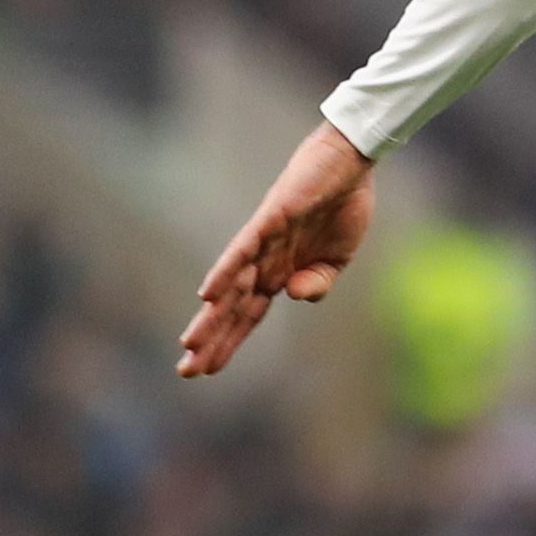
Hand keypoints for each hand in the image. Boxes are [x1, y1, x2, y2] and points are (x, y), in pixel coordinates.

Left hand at [179, 122, 378, 379]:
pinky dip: (225, 271)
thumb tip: (294, 295)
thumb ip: (317, 283)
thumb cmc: (342, 207)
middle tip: (184, 370)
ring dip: (211, 316)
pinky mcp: (269, 219)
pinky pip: (243, 249)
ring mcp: (264, 241)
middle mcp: (264, 261)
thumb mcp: (337, 260)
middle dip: (210, 339)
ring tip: (189, 344)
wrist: (350, 165)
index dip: (228, 341)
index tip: (208, 369)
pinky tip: (207, 294)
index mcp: (280, 272)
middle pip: (231, 308)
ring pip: (231, 286)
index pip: (248, 314)